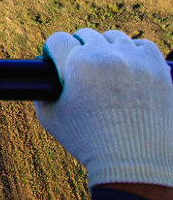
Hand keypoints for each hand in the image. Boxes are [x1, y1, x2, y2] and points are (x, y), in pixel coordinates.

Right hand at [35, 29, 172, 189]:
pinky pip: (145, 46)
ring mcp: (136, 61)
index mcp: (77, 64)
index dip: (54, 51)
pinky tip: (130, 68)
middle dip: (79, 49)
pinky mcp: (159, 70)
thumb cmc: (88, 142)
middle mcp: (107, 56)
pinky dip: (136, 53)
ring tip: (106, 68)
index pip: (59, 39)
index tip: (57, 61)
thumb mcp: (50, 117)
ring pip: (116, 38)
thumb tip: (43, 75)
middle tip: (81, 69)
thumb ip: (41, 90)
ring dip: (107, 48)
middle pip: (87, 35)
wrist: (136, 164)